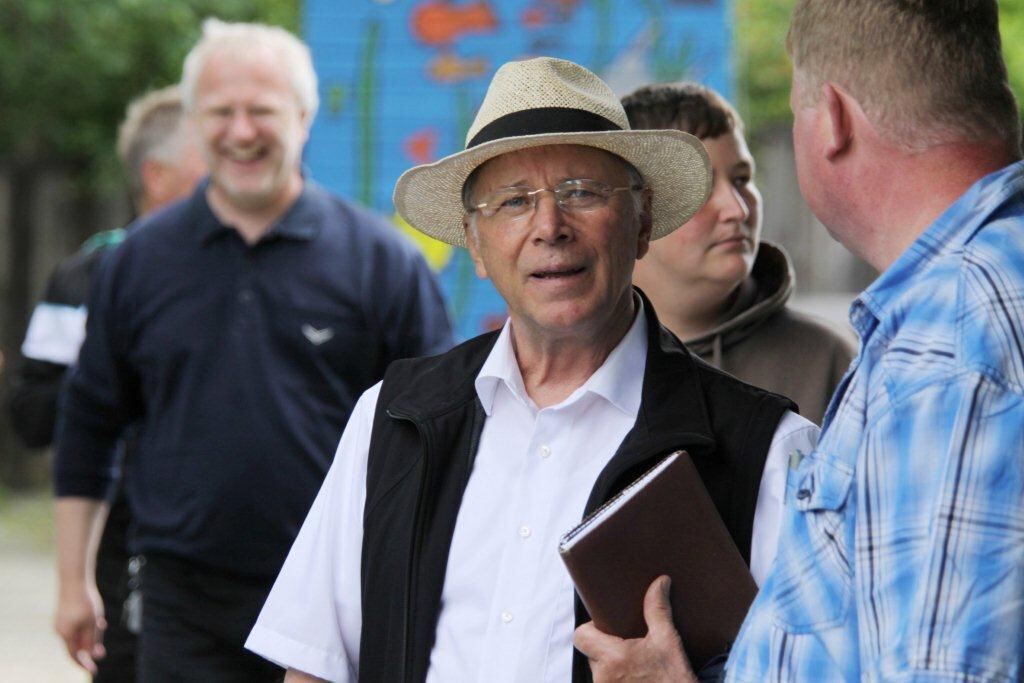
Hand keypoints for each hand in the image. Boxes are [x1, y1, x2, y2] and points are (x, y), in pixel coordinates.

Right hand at [54, 580, 105, 673]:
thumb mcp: (92, 623)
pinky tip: (95, 615)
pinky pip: (77, 625)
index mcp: (65, 634)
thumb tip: (94, 656)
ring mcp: (61, 622)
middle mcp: (60, 630)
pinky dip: (88, 624)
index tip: (93, 671)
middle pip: (78, 643)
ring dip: (91, 631)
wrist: (74, 580)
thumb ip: (92, 640)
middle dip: (91, 642)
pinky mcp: (64, 615)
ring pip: (80, 633)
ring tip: (99, 620)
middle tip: (101, 628)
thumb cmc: (84, 602)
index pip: (74, 655)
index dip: (84, 664)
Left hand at [573, 575, 697, 682]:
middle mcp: (603, 678)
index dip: (589, 630)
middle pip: (590, 654)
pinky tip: (633, 676)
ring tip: (633, 663)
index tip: (605, 628)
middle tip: (626, 644)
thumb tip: (659, 582)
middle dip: (605, 648)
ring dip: (611, 666)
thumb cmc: (675, 679)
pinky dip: (616, 679)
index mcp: (613, 658)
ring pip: (598, 672)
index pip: (580, 637)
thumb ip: (657, 609)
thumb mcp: (668, 641)